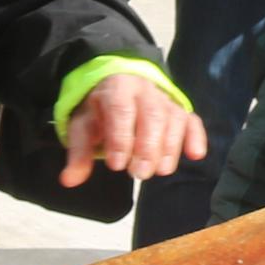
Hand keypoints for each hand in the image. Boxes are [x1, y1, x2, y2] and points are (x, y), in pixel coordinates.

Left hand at [61, 71, 202, 186]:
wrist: (120, 84)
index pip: (120, 109)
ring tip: (160, 171)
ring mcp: (165, 99)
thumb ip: (79, 153)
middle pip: (151, 114)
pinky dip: (196, 137)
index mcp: (116, 88)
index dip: (121, 137)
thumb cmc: (100, 110)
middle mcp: (144, 90)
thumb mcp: (83, 126)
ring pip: (173, 118)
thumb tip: (69, 180)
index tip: (116, 164)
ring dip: (170, 146)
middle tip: (139, 173)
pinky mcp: (180, 110)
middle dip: (148, 146)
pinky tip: (195, 155)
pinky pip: (191, 120)